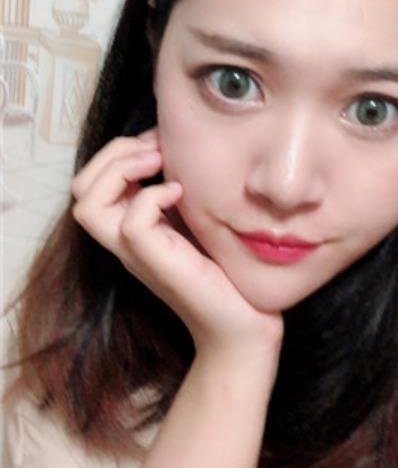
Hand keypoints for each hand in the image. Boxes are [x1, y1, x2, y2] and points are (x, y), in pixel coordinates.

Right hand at [71, 128, 283, 378]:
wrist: (245, 323)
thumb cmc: (228, 270)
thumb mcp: (199, 219)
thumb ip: (182, 190)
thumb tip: (181, 148)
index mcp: (131, 226)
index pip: (91, 182)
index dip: (118, 152)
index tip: (159, 143)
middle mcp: (125, 240)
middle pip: (81, 189)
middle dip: (113, 154)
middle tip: (156, 150)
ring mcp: (138, 254)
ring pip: (88, 205)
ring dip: (121, 170)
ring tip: (159, 163)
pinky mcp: (158, 264)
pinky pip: (131, 224)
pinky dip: (152, 196)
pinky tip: (181, 192)